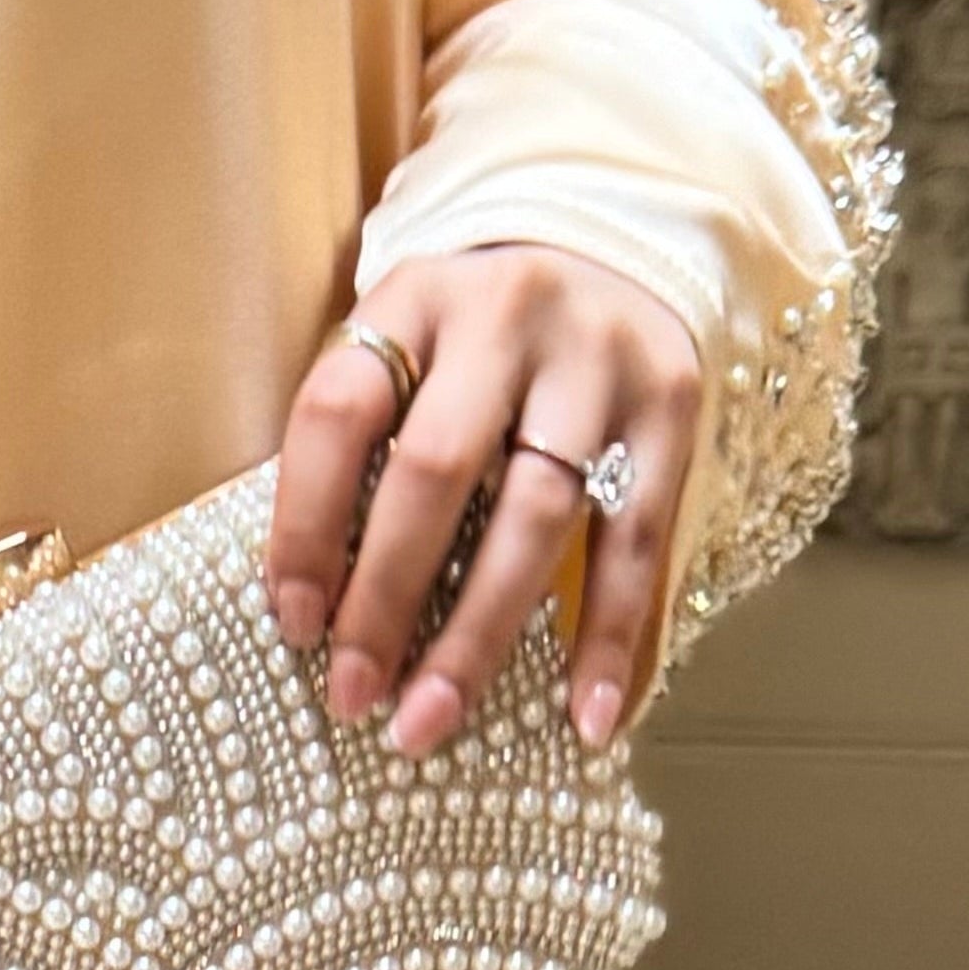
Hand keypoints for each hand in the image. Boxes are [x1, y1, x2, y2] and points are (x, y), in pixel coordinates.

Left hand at [265, 247, 703, 756]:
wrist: (612, 250)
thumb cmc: (472, 338)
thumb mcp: (404, 348)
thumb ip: (361, 445)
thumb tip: (311, 605)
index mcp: (413, 298)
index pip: (339, 411)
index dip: (304, 524)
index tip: (295, 625)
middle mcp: (507, 316)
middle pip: (436, 469)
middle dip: (387, 597)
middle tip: (355, 695)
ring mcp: (598, 359)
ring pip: (536, 514)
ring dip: (481, 634)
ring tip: (433, 719)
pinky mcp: (673, 407)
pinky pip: (639, 541)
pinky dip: (612, 638)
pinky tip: (585, 719)